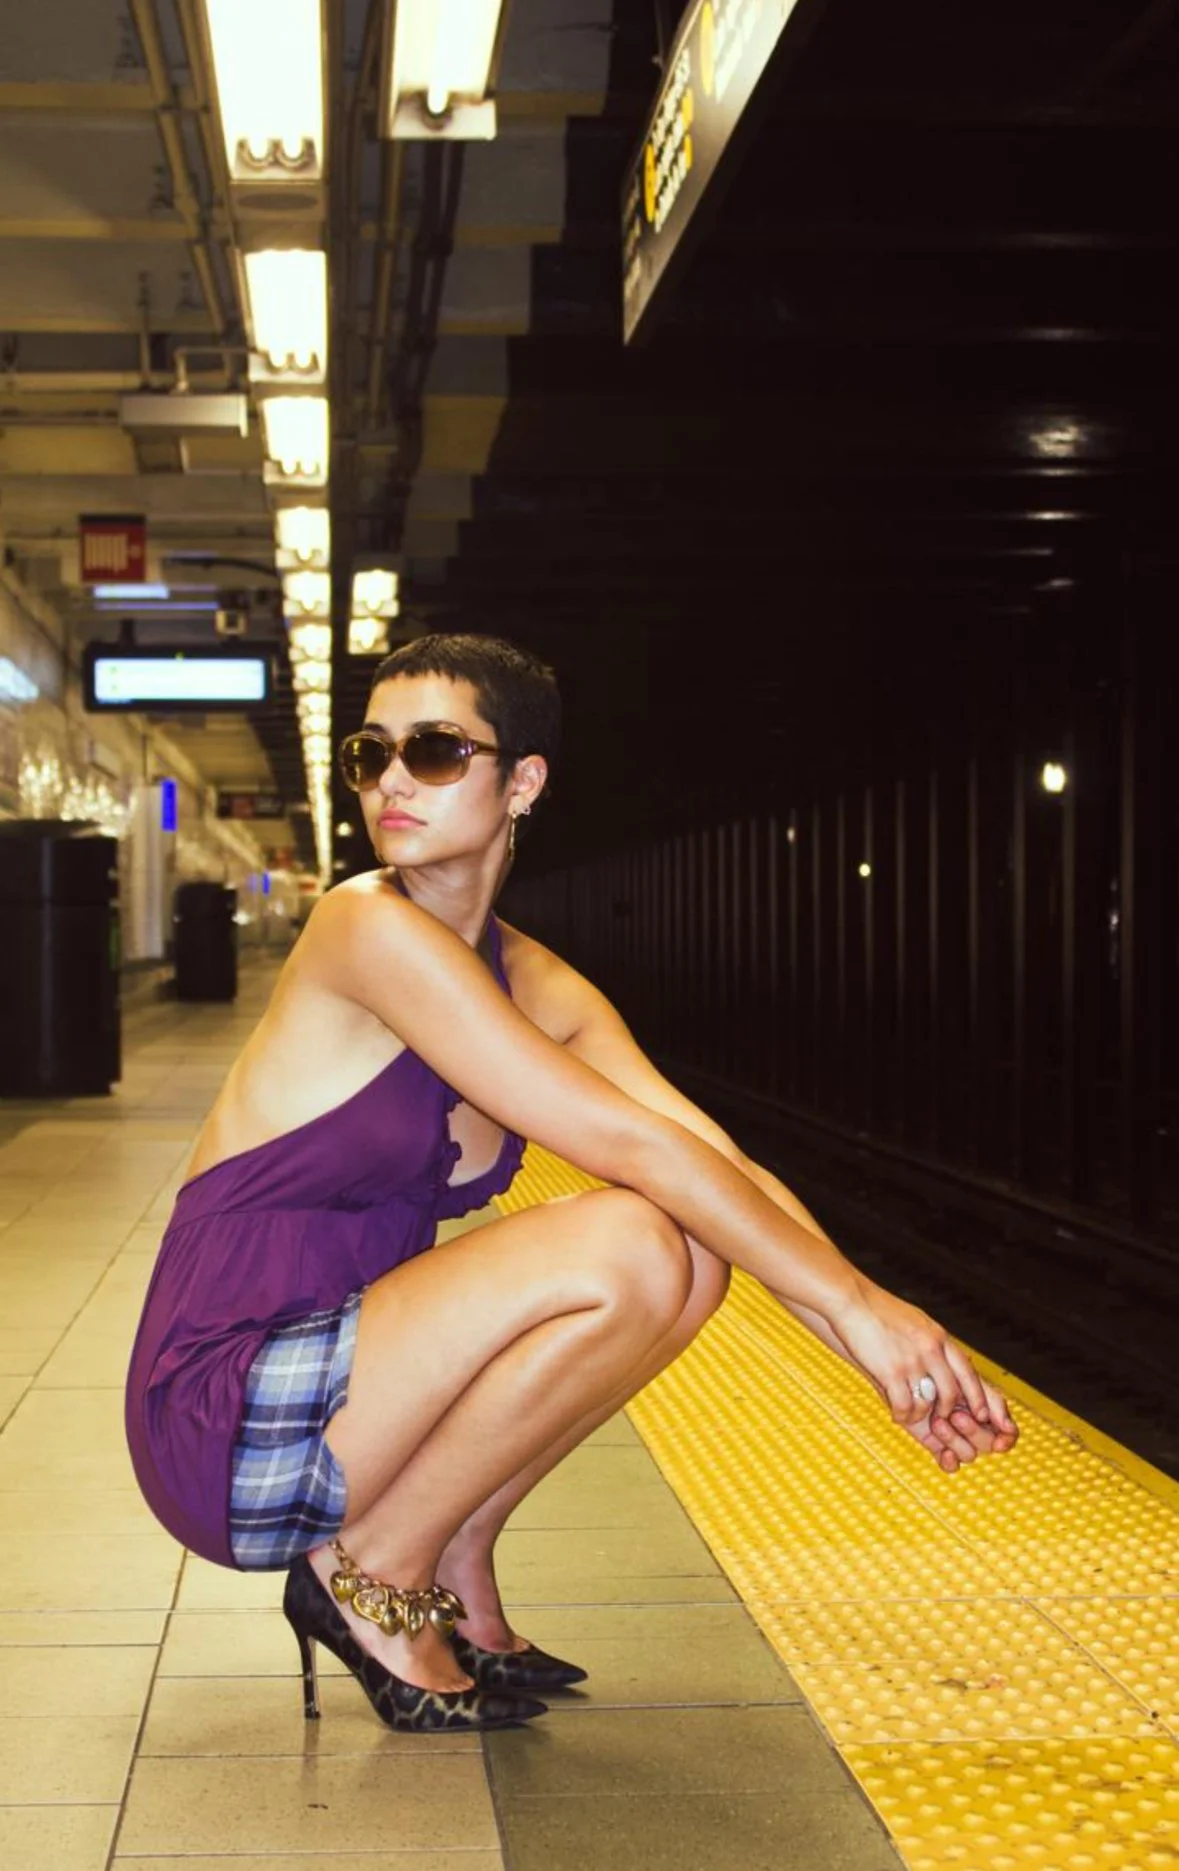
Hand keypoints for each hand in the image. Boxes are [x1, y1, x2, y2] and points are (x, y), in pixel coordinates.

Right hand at [828, 1280, 1018, 1471]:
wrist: (852, 1302)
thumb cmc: (879, 1311)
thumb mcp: (916, 1321)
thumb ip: (932, 1341)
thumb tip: (943, 1358)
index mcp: (938, 1336)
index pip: (968, 1371)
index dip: (977, 1396)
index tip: (982, 1414)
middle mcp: (930, 1349)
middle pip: (951, 1392)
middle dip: (946, 1412)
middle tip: (937, 1420)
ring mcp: (912, 1361)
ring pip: (927, 1403)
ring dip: (919, 1415)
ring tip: (909, 1414)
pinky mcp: (891, 1372)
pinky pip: (905, 1406)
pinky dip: (901, 1415)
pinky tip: (895, 1413)